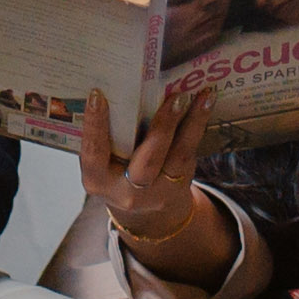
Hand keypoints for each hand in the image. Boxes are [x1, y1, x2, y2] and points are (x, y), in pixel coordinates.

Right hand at [70, 75, 232, 287]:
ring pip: (178, 156)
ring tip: (201, 97)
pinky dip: (197, 126)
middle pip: (147, 161)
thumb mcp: (103, 162)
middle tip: (175, 98)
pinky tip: (205, 104)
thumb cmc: (115, 171)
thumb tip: (117, 88)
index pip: (94, 152)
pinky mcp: (179, 185)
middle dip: (163, 128)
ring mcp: (157, 192)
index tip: (98, 95)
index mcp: (98, 180)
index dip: (94, 125)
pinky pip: (189, 154)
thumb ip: (107, 136)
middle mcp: (128, 192)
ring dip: (191, 123)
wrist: (144, 210)